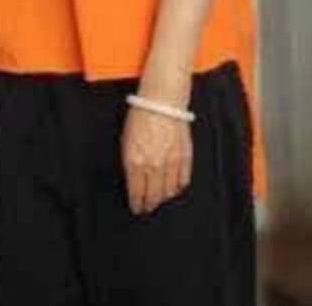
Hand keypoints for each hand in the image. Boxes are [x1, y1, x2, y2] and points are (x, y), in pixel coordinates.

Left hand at [121, 79, 193, 215]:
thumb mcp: (126, 142)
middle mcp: (153, 166)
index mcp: (135, 162)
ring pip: (168, 192)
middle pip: (153, 196)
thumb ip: (130, 164)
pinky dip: (178, 187)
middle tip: (147, 208)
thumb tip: (135, 182)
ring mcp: (170, 163)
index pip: (136, 193)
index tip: (137, 208)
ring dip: (163, 198)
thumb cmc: (141, 118)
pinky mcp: (184, 157)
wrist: (161, 103)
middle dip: (149, 205)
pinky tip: (174, 187)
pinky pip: (182, 181)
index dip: (137, 204)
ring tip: (160, 198)